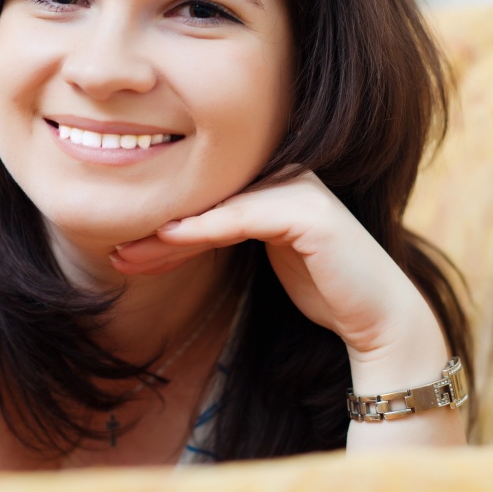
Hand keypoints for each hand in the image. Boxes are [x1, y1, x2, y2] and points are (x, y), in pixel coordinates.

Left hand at [110, 171, 436, 358]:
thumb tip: (160, 234)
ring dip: (167, 235)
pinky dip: (202, 229)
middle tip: (115, 254)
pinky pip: (242, 217)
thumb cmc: (321, 285)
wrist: (377, 317)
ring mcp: (298, 188)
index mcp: (272, 181)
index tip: (122, 250)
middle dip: (156, 231)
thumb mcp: (258, 256)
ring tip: (125, 256)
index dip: (162, 226)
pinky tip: (167, 238)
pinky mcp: (307, 210)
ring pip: (216, 208)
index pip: (205, 200)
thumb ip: (220, 235)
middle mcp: (284, 175)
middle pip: (205, 201)